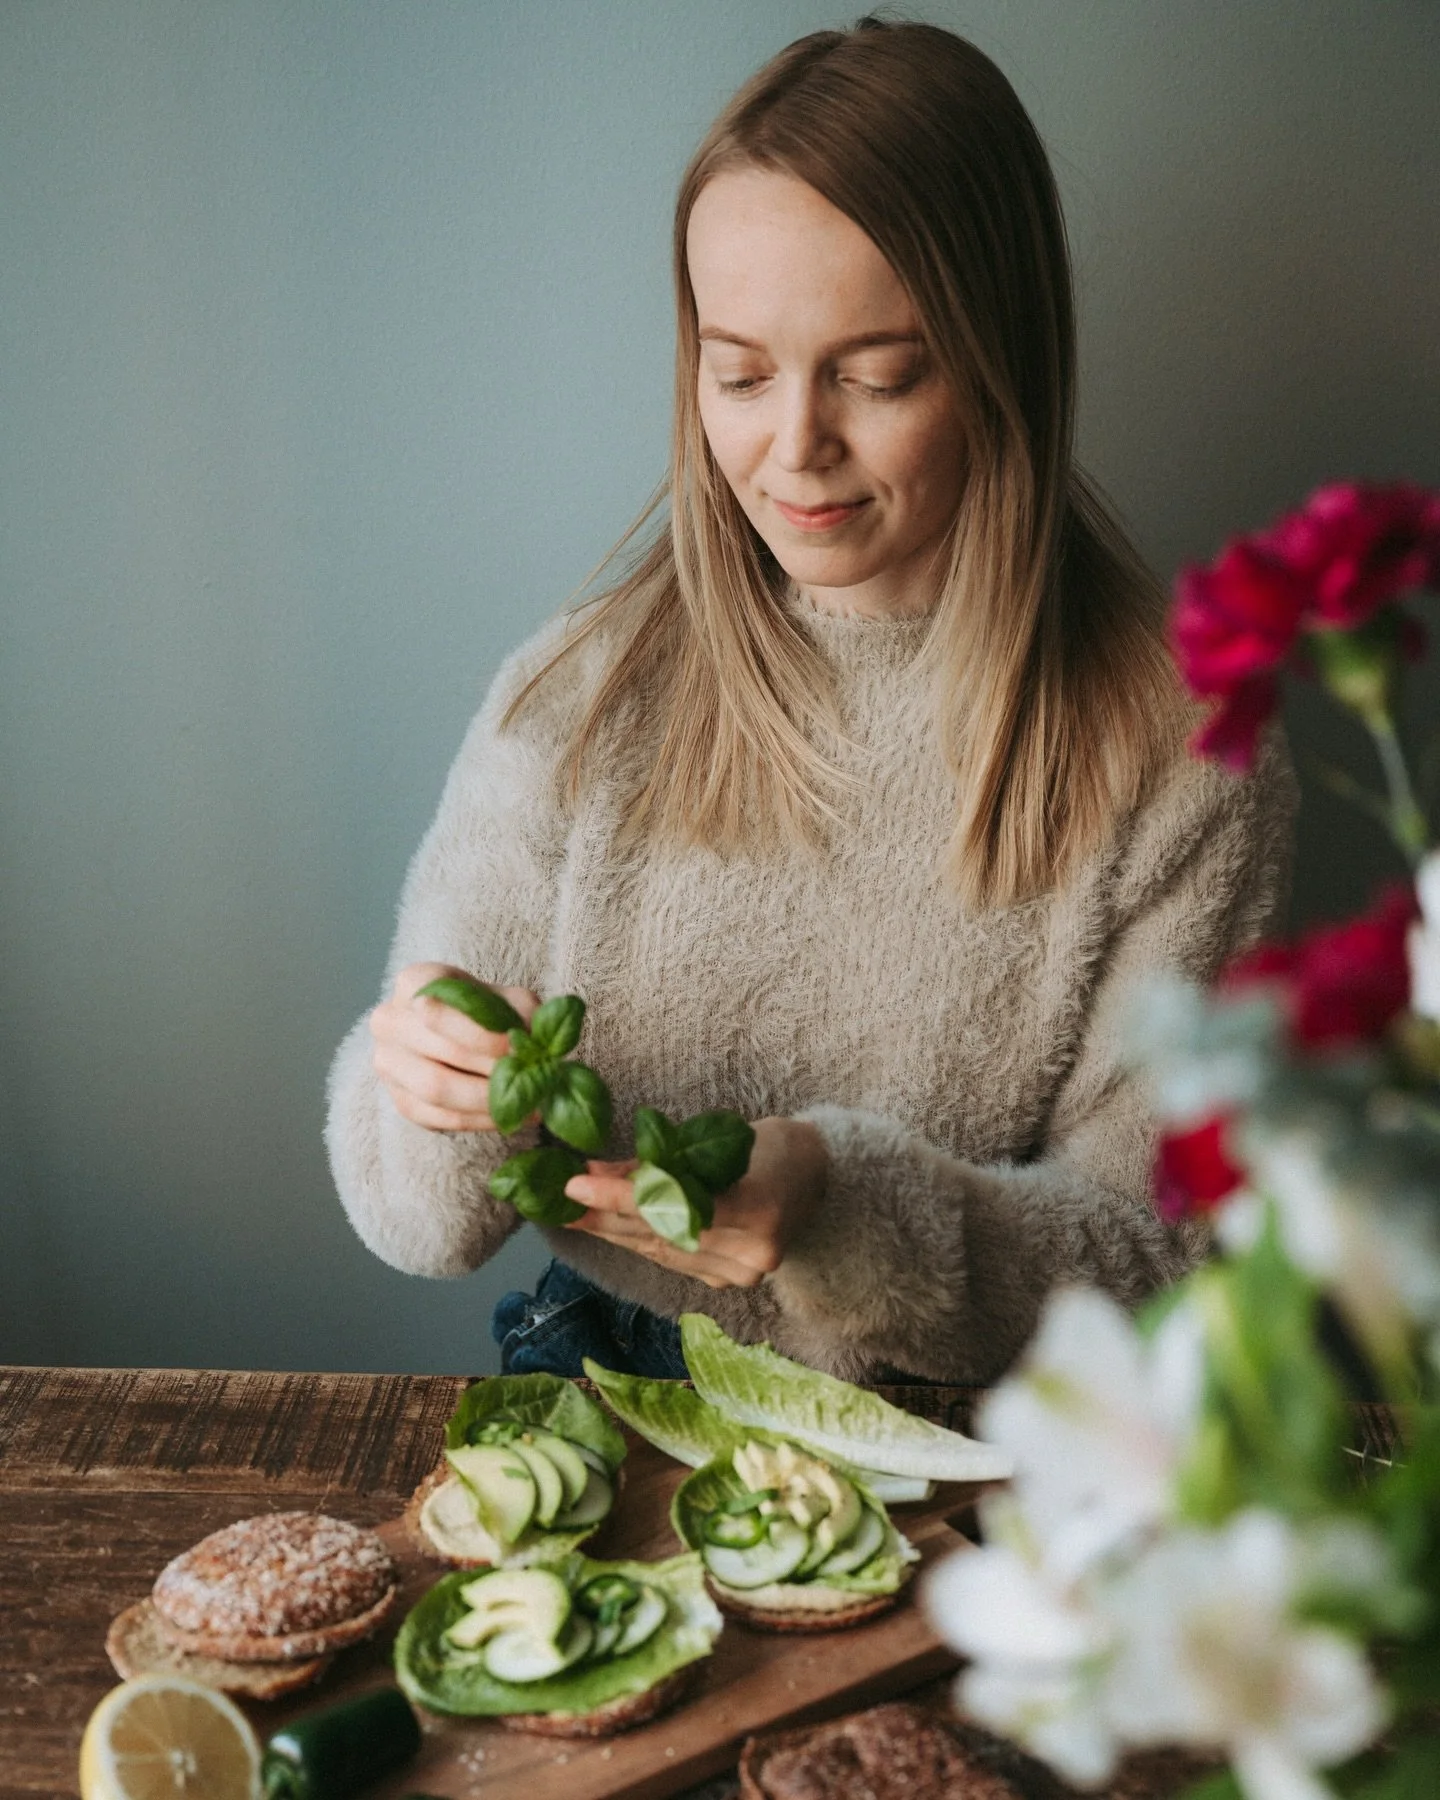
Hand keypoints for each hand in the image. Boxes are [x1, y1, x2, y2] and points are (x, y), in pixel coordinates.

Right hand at [371, 962, 538, 1130]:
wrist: (461, 1034)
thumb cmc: (488, 1012)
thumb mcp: (509, 999)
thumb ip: (520, 1015)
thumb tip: (528, 1046)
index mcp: (413, 983)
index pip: (439, 1009)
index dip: (478, 1033)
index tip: (514, 1047)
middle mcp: (389, 1021)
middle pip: (442, 1052)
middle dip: (490, 1069)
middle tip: (531, 1081)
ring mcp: (388, 1063)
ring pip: (436, 1089)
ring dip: (486, 1100)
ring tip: (527, 1105)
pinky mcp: (400, 1100)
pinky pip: (437, 1117)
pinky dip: (477, 1120)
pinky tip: (508, 1116)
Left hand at [562, 1116, 827, 1289]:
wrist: (818, 1178)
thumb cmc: (770, 1146)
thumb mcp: (719, 1138)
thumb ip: (660, 1161)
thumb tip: (593, 1172)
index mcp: (758, 1207)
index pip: (673, 1204)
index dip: (618, 1196)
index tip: (574, 1185)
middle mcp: (751, 1251)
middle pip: (659, 1233)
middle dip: (603, 1215)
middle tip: (557, 1199)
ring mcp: (741, 1274)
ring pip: (659, 1252)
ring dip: (611, 1231)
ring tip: (572, 1212)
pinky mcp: (729, 1282)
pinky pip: (670, 1260)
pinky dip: (636, 1241)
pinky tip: (608, 1227)